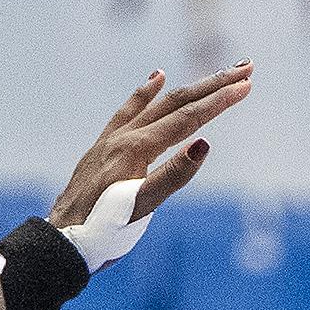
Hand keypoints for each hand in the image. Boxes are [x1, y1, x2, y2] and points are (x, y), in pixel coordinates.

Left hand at [51, 62, 252, 226]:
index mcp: (136, 149)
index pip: (187, 119)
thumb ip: (173, 176)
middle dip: (213, 84)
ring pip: (156, 104)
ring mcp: (112, 139)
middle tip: (245, 68)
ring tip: (216, 73)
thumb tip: (204, 145)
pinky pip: (128, 111)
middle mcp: (124, 136)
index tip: (247, 85)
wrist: (62, 241)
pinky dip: (145, 93)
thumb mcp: (141, 209)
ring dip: (189, 86)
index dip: (219, 102)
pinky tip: (157, 78)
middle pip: (176, 102)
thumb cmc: (103, 231)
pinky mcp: (104, 147)